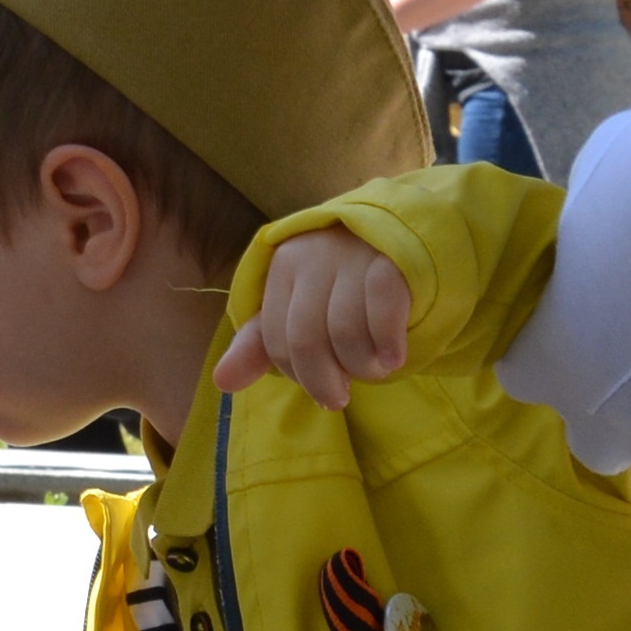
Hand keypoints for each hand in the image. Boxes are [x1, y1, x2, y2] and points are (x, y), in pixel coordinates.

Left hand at [211, 228, 408, 409]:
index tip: (321, 390)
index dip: (298, 375)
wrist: (408, 232)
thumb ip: (261, 345)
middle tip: (341, 398)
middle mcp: (313, 256)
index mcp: (284, 266)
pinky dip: (388, 343)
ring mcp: (354, 255)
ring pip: (345, 329)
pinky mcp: (394, 259)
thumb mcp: (299, 308)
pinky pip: (383, 309)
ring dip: (361, 365)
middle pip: (306, 338)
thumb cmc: (346, 281)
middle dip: (323, 381)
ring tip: (375, 371)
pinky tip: (395, 359)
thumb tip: (222, 382)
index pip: (275, 338)